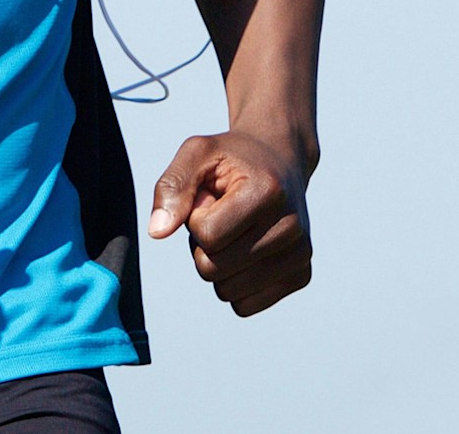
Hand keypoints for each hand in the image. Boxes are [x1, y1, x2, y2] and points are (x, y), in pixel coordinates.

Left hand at [147, 129, 312, 315]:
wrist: (281, 161)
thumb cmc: (233, 158)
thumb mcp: (198, 153)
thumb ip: (172, 187)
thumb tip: (157, 231)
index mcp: (268, 191)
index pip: (206, 235)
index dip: (195, 218)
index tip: (210, 198)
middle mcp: (292, 227)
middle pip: (212, 268)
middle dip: (203, 244)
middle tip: (221, 215)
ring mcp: (301, 255)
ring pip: (226, 291)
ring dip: (218, 263)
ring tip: (235, 229)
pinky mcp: (301, 276)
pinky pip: (243, 306)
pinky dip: (234, 282)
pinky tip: (247, 248)